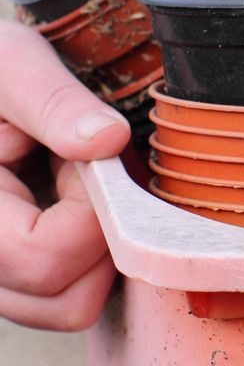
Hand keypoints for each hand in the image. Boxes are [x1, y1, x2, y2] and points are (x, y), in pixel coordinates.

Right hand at [0, 22, 130, 330]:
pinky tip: (72, 202)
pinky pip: (70, 297)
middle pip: (66, 300)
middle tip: (82, 170)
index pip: (44, 258)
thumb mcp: (11, 62)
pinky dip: (89, 257)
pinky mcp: (15, 276)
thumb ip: (52, 100)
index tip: (86, 158)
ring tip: (74, 184)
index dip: (89, 212)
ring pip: (72, 307)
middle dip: (99, 233)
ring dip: (96, 247)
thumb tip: (106, 141)